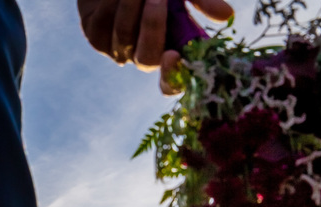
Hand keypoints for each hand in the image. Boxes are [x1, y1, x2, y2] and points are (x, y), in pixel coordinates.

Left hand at [77, 0, 233, 87]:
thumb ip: (201, 2)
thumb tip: (226, 16)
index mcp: (169, 51)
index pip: (171, 83)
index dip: (173, 78)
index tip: (175, 56)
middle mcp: (143, 56)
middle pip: (146, 59)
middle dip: (153, 26)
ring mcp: (118, 49)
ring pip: (125, 34)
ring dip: (133, 3)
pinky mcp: (95, 35)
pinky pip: (105, 21)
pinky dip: (114, 0)